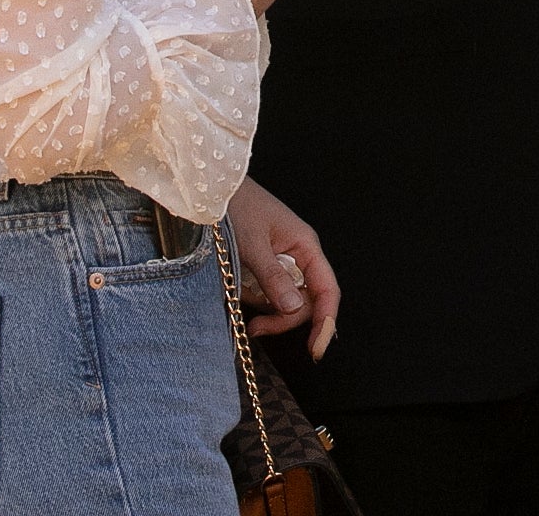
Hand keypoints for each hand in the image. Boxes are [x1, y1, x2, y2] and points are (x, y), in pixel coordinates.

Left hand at [225, 178, 340, 355]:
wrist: (212, 189)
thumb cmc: (235, 207)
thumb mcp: (252, 245)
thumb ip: (274, 277)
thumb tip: (296, 309)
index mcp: (305, 246)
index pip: (327, 290)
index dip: (325, 321)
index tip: (315, 349)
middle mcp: (299, 255)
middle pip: (307, 301)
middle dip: (285, 319)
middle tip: (257, 328)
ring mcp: (282, 261)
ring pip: (287, 300)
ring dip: (267, 311)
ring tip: (240, 305)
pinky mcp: (265, 266)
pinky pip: (268, 293)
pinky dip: (255, 300)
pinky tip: (238, 292)